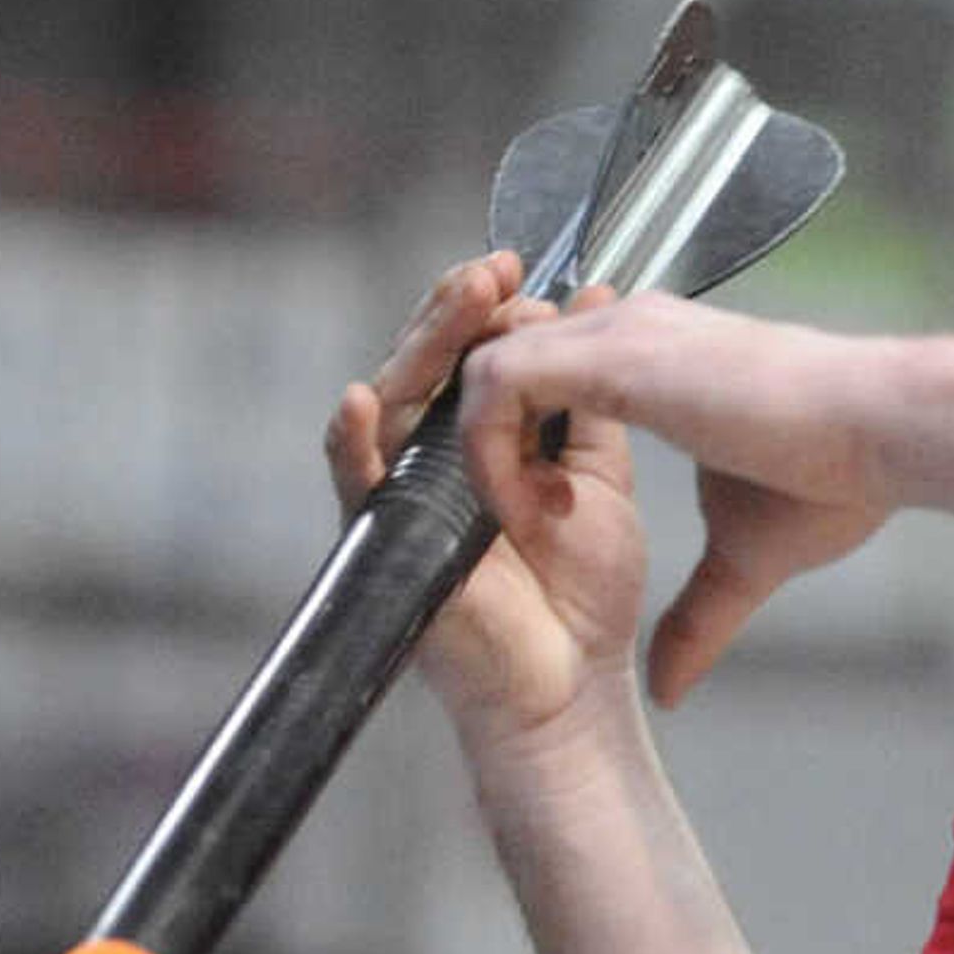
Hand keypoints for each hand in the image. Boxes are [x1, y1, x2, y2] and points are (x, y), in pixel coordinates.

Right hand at [327, 251, 648, 748]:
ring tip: (459, 303)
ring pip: (393, 407)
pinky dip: (353, 444)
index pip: (475, 358)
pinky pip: (354, 485)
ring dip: (421, 350)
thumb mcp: (600, 479)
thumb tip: (590, 303)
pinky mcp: (384, 542)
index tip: (527, 271)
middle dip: (457, 315)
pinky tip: (363, 403)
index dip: (495, 311)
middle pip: (429, 368)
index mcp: (487, 443)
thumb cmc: (580, 592)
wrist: (573, 682)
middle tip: (492, 270)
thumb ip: (589, 404)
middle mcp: (436, 462)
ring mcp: (404, 497)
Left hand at [450, 292, 899, 704]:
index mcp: (660, 362)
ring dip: (473, 445)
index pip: (553, 376)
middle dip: (481, 437)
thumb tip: (671, 687)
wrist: (885, 435)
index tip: (540, 515)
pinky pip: (497, 384)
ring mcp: (617, 336)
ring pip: (486, 363)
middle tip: (498, 520)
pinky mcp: (611, 356)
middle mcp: (630, 333)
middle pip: (507, 357)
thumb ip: (698, 614)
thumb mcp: (748, 557)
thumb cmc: (841, 477)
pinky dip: (487, 447)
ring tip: (504, 521)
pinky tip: (527, 513)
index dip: (524, 441)